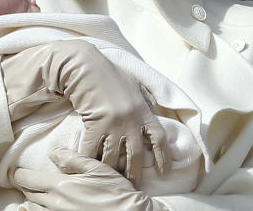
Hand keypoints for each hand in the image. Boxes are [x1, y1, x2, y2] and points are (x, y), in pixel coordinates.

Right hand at [1, 40, 166, 186]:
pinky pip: (92, 151)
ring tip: (110, 179)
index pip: (159, 138)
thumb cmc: (110, 75)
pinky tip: (88, 167)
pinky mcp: (95, 125)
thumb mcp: (135, 85)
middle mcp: (132, 120)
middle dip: (135, 173)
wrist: (87, 68)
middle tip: (132, 184)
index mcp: (144, 110)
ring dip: (111, 171)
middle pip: (137, 155)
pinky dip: (89, 161)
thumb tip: (156, 110)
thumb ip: (146, 100)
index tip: (165, 171)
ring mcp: (114, 124)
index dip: (163, 157)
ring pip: (113, 158)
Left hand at [14, 147, 161, 210]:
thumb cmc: (115, 191)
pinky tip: (36, 209)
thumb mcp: (97, 168)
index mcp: (62, 186)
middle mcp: (55, 204)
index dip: (20, 174)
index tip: (17, 171)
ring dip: (29, 202)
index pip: (29, 179)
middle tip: (24, 181)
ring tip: (28, 197)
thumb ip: (73, 159)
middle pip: (29, 195)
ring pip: (33, 210)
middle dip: (25, 187)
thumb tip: (53, 153)